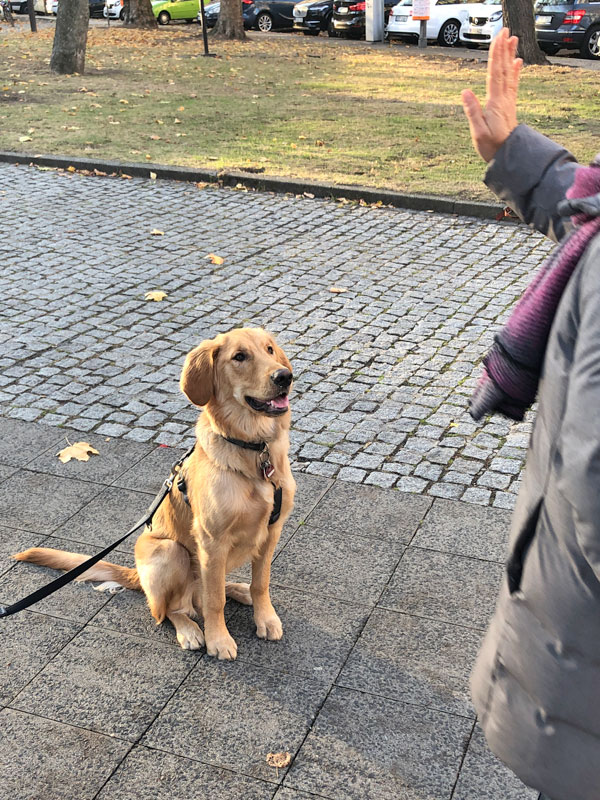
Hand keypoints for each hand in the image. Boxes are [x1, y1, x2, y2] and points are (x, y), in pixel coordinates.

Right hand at [461, 28, 522, 162]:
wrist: (510, 156)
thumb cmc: (492, 147)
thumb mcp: (478, 132)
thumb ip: (472, 111)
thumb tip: (465, 91)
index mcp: (494, 103)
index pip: (495, 73)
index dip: (496, 55)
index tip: (498, 38)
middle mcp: (503, 99)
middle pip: (503, 69)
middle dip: (504, 49)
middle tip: (506, 30)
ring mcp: (508, 101)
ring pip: (509, 74)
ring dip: (510, 55)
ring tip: (513, 40)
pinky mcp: (509, 106)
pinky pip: (513, 84)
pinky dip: (515, 71)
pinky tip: (517, 62)